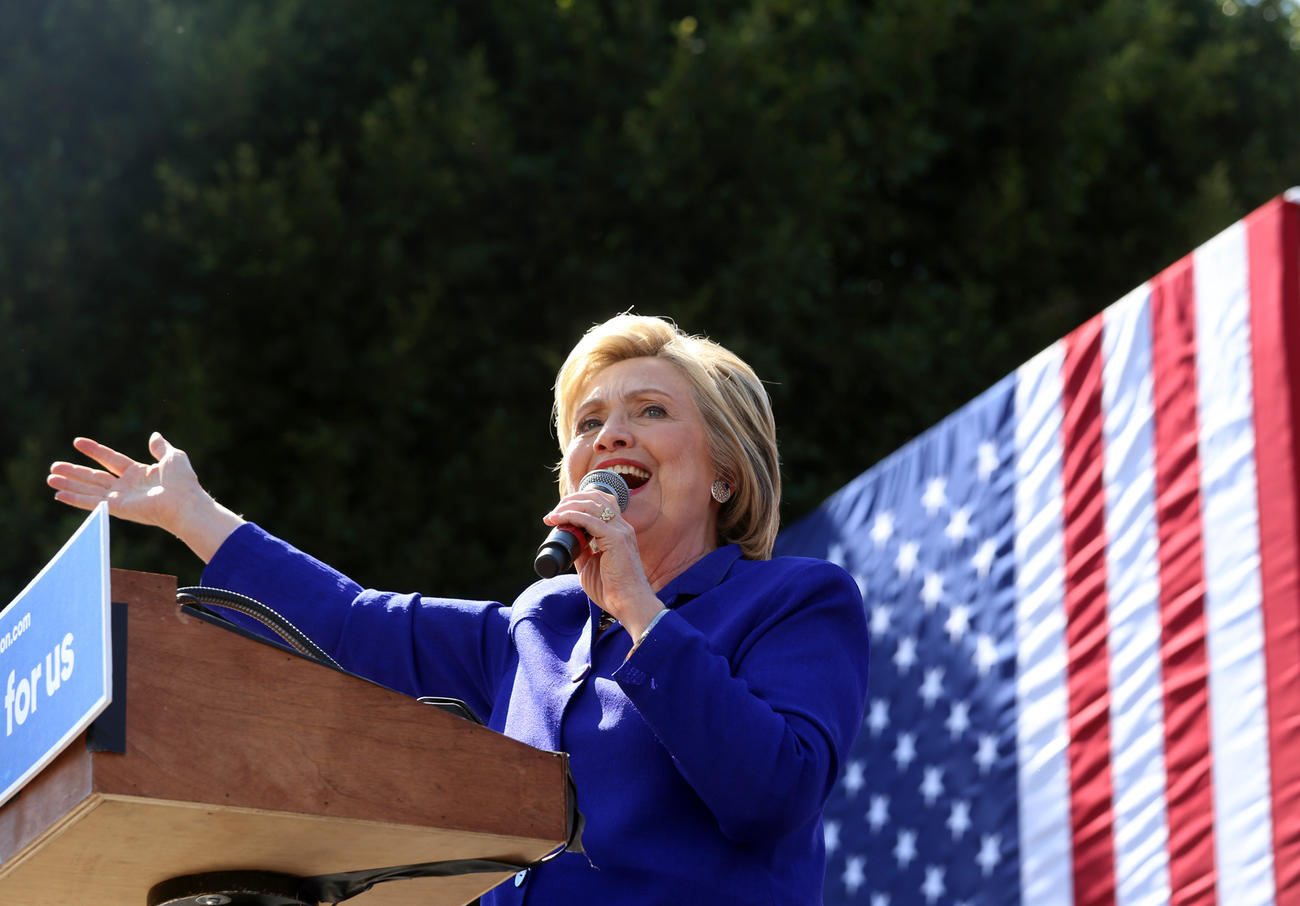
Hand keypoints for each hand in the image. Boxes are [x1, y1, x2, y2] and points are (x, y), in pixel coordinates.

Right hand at [48, 433, 243, 561]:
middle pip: (95, 476)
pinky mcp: (116, 509)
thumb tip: (154, 435)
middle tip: (53, 466)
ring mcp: (121, 498)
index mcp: (140, 473)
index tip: (77, 441)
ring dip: (69, 483)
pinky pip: (91, 503)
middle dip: (74, 471)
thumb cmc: (183, 481)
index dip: (94, 450)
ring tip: (50, 477)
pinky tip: (58, 494)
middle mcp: (127, 487)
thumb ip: (160, 447)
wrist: (184, 502)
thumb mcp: (172, 457)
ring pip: (89, 488)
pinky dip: (74, 499)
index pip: (111, 459)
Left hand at [542, 489, 663, 638]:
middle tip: (553, 514)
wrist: (628, 604)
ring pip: (592, 504)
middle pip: (596, 497)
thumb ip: (582, 550)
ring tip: (552, 516)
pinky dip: (571, 516)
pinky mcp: (616, 539)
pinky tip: (558, 519)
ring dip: (568, 506)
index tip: (558, 513)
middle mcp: (622, 526)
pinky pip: (589, 519)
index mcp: (619, 531)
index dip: (578, 502)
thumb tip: (567, 541)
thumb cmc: (612, 589)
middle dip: (571, 500)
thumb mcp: (591, 564)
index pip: (601, 502)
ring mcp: (620, 531)